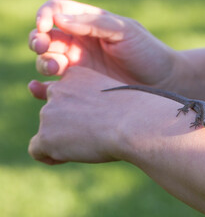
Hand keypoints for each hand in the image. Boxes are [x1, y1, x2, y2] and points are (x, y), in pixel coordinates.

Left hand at [28, 67, 194, 164]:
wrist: (138, 122)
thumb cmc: (139, 109)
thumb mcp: (119, 94)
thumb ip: (102, 97)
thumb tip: (106, 109)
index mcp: (77, 76)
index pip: (60, 92)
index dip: (69, 109)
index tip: (80, 119)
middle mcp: (59, 89)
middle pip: (52, 112)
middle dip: (65, 125)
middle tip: (90, 135)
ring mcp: (50, 111)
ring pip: (46, 131)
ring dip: (61, 141)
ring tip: (88, 145)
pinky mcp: (47, 134)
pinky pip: (37, 149)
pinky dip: (50, 156)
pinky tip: (66, 157)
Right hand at [29, 0, 181, 85]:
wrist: (163, 82)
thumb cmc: (148, 52)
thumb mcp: (124, 31)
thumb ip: (93, 24)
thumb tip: (58, 19)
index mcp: (89, 24)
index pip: (57, 11)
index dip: (45, 15)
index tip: (45, 26)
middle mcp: (80, 43)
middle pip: (46, 37)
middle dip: (38, 40)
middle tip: (43, 46)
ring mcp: (80, 66)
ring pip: (47, 60)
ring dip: (43, 62)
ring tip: (56, 68)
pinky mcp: (81, 88)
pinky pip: (55, 87)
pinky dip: (40, 88)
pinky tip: (38, 88)